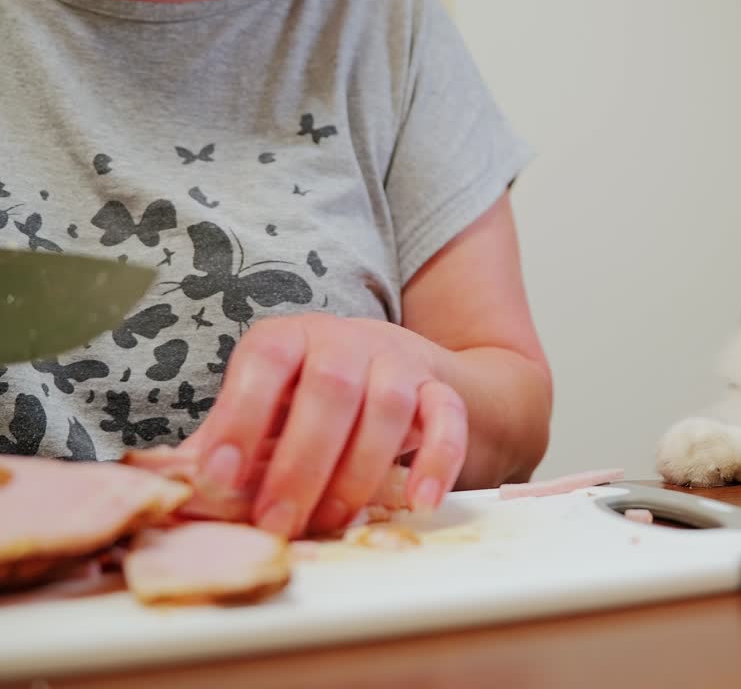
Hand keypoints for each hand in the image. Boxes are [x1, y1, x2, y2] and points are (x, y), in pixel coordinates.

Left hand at [185, 313, 467, 537]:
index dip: (240, 415)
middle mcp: (347, 340)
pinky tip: (419, 502)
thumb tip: (173, 486)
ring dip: (358, 470)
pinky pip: (448, 420)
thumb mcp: (269, 410)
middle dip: (301, 463)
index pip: (264, 361)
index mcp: (291, 338)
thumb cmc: (315, 401)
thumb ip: (229, 441)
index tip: (217, 476)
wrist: (408, 377)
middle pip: (331, 389)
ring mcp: (400, 363)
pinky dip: (438, 461)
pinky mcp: (443, 392)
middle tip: (277, 522)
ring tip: (332, 520)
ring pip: (388, 405)